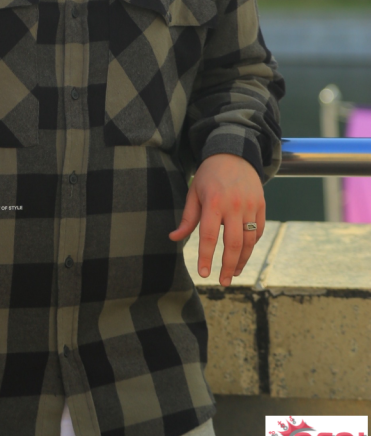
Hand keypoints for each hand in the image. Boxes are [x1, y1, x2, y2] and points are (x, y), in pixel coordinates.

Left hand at [169, 152, 264, 286]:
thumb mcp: (194, 192)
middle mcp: (234, 205)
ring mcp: (250, 205)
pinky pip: (258, 231)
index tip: (203, 274)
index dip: (206, 257)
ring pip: (249, 241)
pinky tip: (243, 254)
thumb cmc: (209, 175)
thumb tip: (174, 238)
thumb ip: (187, 218)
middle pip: (233, 244)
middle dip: (227, 267)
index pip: (209, 236)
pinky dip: (252, 245)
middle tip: (222, 282)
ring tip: (233, 273)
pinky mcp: (261, 205)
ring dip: (242, 261)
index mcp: (213, 202)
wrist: (234, 153)